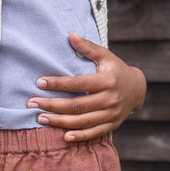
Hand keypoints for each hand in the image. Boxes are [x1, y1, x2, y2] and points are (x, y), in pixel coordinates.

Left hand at [27, 31, 146, 142]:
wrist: (138, 89)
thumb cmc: (116, 69)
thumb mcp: (105, 56)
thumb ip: (87, 47)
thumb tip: (70, 34)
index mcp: (107, 81)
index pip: (78, 83)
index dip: (58, 83)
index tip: (39, 82)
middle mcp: (110, 99)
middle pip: (77, 105)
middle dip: (52, 105)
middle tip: (32, 103)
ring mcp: (112, 114)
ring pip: (83, 121)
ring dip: (60, 121)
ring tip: (40, 118)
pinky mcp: (112, 125)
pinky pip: (94, 133)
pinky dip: (79, 136)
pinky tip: (63, 136)